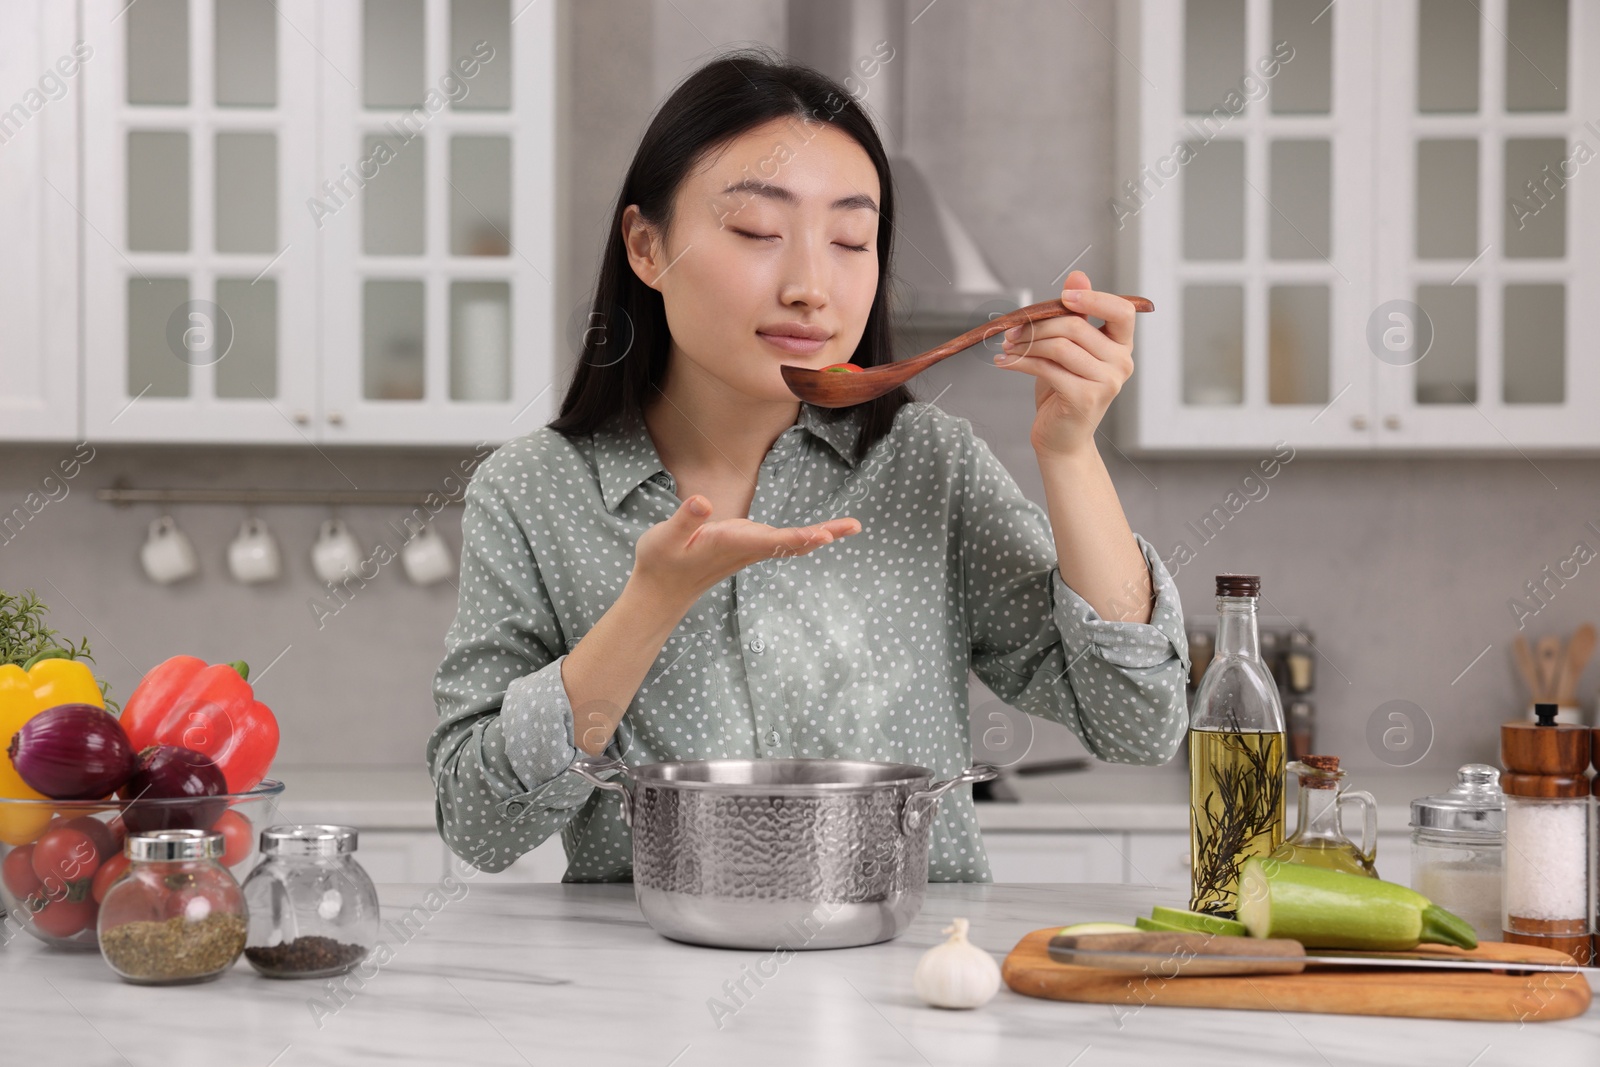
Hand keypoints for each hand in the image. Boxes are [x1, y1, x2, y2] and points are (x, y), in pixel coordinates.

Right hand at [632, 495, 861, 608]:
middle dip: (824, 533)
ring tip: (850, 526)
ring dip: (821, 534)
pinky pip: (783, 543)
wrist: (661, 590)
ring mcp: (749, 550)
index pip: (773, 541)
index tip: (824, 534)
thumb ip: (685, 519)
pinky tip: (821, 533)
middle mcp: (747, 548)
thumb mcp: (665, 537)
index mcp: (731, 543)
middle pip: (793, 543)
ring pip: (791, 543)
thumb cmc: (661, 561)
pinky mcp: (746, 547)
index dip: (799, 537)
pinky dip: (804, 537)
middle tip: (856, 525)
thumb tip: (702, 502)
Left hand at [993, 270, 1135, 457]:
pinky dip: (1019, 362)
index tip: (1063, 296)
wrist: (1061, 438)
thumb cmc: (1063, 391)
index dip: (1094, 297)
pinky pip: (1046, 368)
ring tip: (1007, 347)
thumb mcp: (1069, 349)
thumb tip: (1077, 275)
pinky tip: (1004, 362)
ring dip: (1026, 343)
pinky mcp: (1085, 398)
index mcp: (1121, 346)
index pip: (1121, 311)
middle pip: (1076, 326)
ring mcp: (1107, 382)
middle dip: (1037, 325)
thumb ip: (1076, 315)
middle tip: (1011, 331)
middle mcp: (1122, 363)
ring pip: (1059, 346)